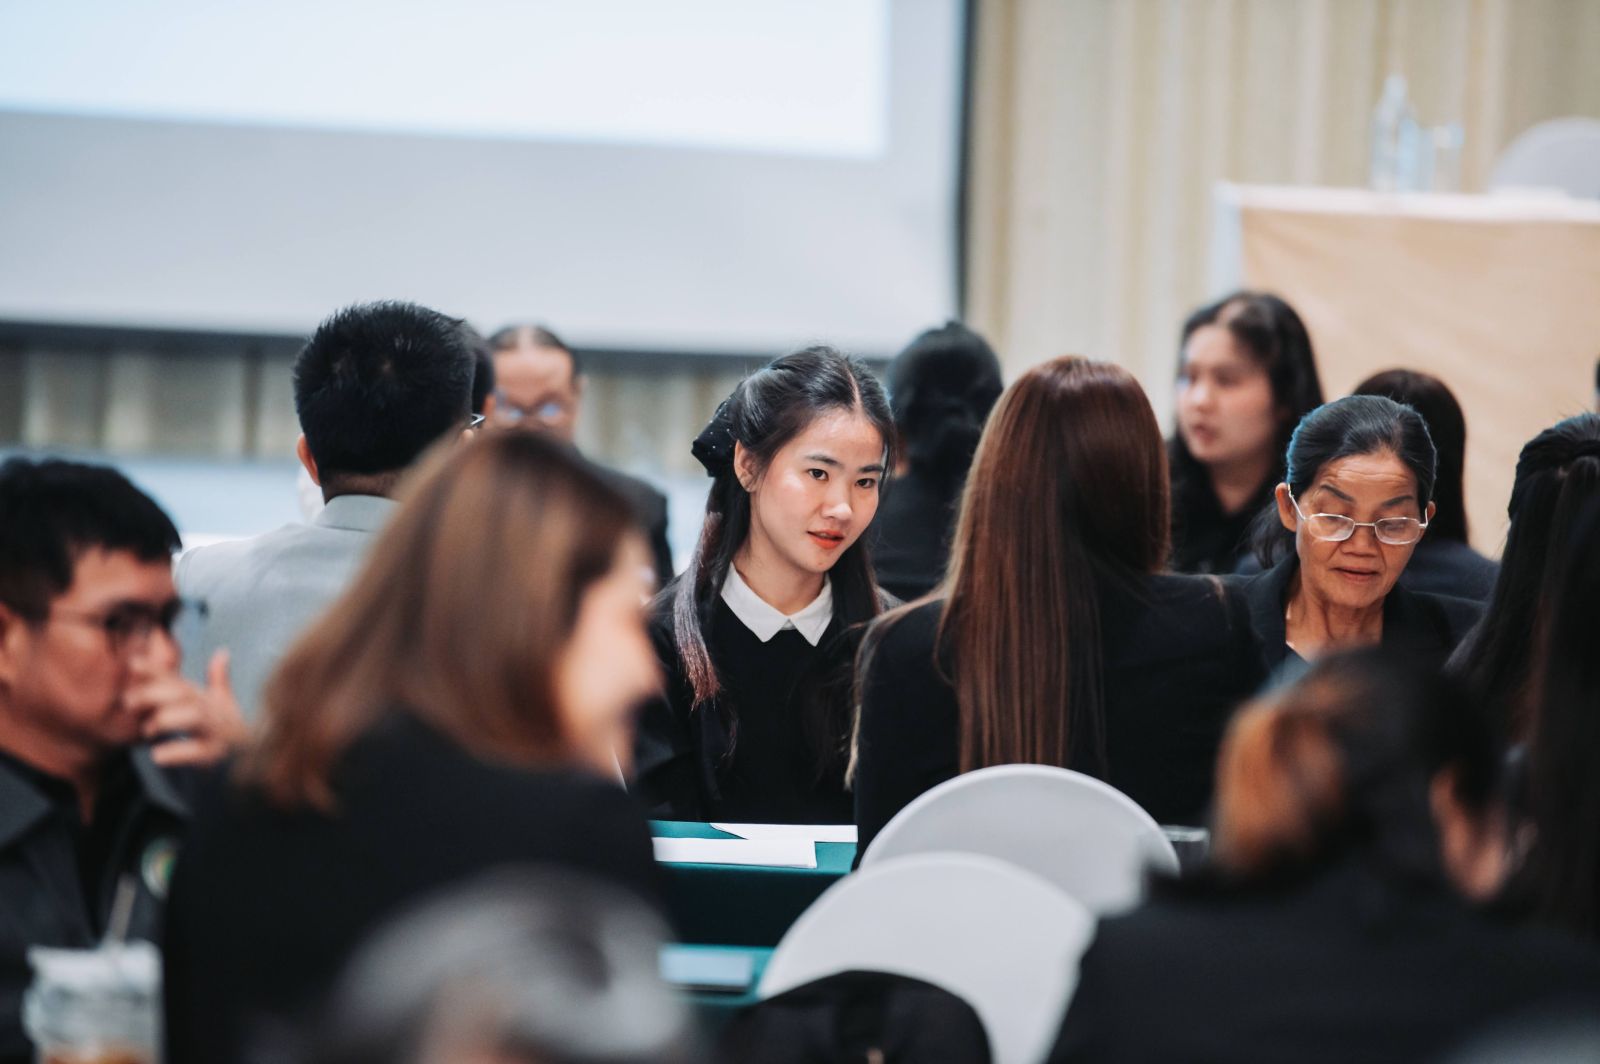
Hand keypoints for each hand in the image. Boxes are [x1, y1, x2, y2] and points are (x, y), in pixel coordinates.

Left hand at [128, 650, 249, 767]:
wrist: (259, 759)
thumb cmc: (233, 731)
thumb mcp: (225, 704)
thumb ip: (218, 680)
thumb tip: (223, 652)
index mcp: (207, 698)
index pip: (178, 680)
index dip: (155, 670)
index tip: (132, 663)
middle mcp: (212, 710)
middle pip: (183, 694)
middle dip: (154, 694)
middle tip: (128, 701)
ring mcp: (216, 732)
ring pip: (193, 716)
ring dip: (166, 719)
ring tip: (147, 730)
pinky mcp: (217, 755)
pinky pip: (197, 752)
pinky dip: (177, 753)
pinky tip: (158, 755)